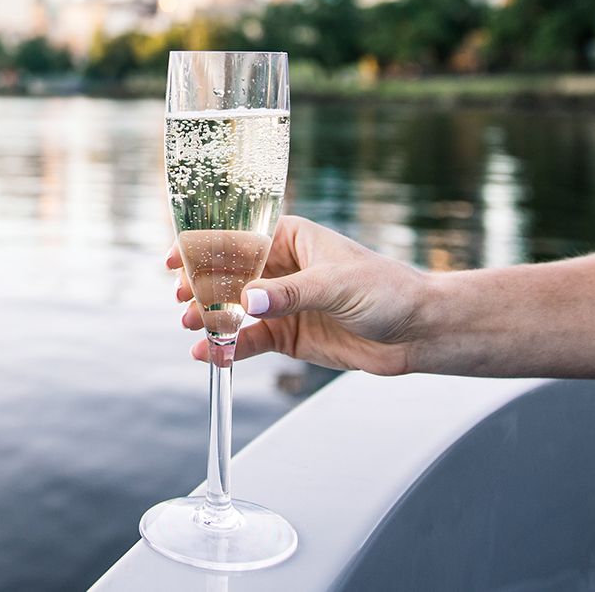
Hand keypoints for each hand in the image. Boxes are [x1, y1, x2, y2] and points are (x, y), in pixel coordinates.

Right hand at [170, 216, 428, 375]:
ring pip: (233, 309)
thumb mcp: (336, 285)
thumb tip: (248, 300)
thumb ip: (290, 293)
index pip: (237, 238)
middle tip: (183, 303)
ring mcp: (281, 303)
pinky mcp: (287, 335)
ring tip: (193, 329)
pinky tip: (210, 356)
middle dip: (201, 288)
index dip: (202, 249)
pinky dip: (228, 348)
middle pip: (227, 275)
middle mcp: (281, 268)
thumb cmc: (387, 291)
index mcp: (290, 238)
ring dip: (210, 318)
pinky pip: (248, 340)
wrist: (419, 332)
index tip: (175, 261)